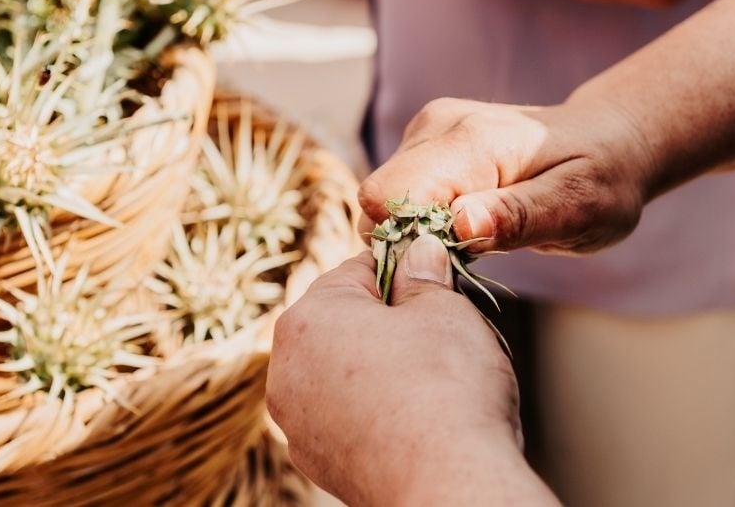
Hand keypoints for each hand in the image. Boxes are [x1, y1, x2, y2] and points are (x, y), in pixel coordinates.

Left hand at [266, 235, 556, 504]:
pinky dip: (376, 410)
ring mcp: (297, 423)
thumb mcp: (446, 309)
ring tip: (431, 381)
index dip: (405, 270)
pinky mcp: (318, 462)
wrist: (448, 485)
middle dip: (389, 322)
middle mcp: (286, 370)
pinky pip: (347, 415)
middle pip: (344, 322)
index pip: (358, 269)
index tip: (435, 281)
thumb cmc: (448, 388)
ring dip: (379, 366)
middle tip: (439, 333)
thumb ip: (425, 275)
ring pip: (343, 371)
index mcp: (308, 318)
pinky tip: (415, 418)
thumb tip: (420, 251)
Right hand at [358, 97, 654, 255]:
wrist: (609, 139)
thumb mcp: (579, 207)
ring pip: (387, 204)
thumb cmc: (602, 177)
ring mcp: (427, 133)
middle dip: (414, 243)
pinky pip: (401, 198)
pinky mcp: (425, 147)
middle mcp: (436, 127)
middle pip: (379, 202)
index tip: (453, 265)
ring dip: (423, 235)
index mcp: (472, 141)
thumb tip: (461, 226)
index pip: (388, 196)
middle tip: (476, 257)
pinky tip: (471, 226)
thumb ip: (519, 217)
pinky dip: (428, 223)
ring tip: (482, 239)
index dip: (408, 244)